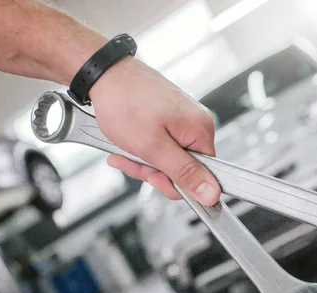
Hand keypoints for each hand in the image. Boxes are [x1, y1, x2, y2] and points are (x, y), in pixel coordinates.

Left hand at [89, 57, 220, 205]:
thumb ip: (184, 173)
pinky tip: (127, 144)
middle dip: (155, 170)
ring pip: (169, 158)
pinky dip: (143, 148)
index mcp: (201, 130)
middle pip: (184, 167)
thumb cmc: (125, 103)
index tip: (153, 177)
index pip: (203, 175)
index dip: (176, 182)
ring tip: (126, 150)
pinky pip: (162, 144)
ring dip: (145, 160)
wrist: (104, 75)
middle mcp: (197, 123)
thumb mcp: (153, 147)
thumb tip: (211, 194)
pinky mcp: (170, 117)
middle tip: (135, 160)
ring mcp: (183, 119)